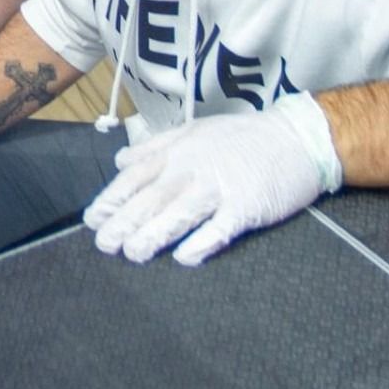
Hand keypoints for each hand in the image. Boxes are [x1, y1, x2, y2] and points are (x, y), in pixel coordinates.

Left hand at [82, 96, 340, 265]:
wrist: (295, 138)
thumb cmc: (242, 137)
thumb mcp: (192, 130)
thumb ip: (153, 147)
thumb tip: (120, 161)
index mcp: (177, 152)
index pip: (135, 177)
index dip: (112, 199)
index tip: (93, 220)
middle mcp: (192, 169)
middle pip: (152, 198)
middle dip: (125, 222)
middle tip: (104, 245)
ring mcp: (219, 187)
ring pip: (179, 212)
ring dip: (154, 234)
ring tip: (133, 253)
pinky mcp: (247, 205)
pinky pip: (221, 227)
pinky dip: (202, 242)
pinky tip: (184, 258)